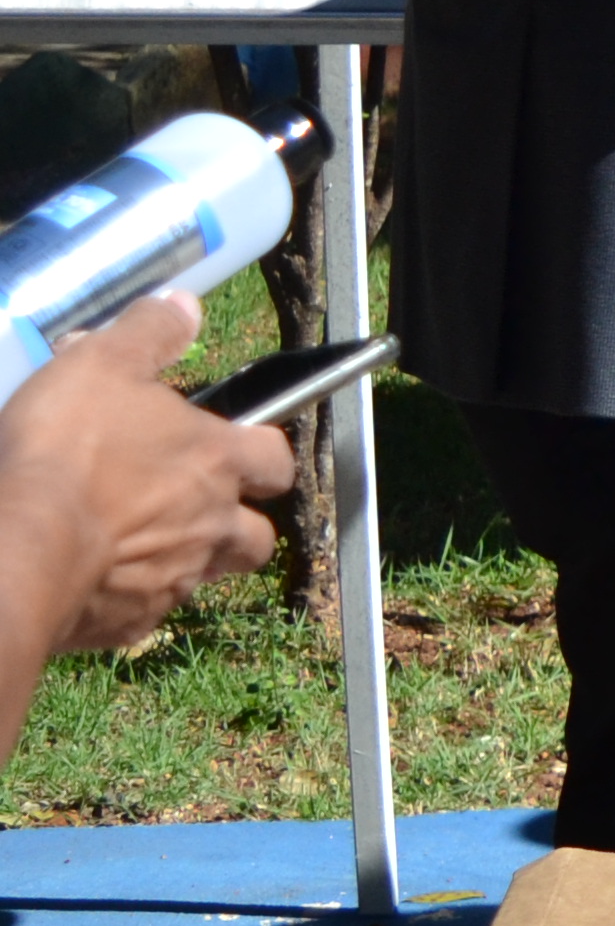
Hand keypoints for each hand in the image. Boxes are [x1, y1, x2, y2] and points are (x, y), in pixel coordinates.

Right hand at [0, 297, 291, 651]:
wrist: (19, 549)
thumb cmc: (65, 451)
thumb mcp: (102, 365)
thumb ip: (148, 333)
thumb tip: (184, 305)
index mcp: (218, 461)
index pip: (277, 459)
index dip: (263, 452)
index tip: (238, 445)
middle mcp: (212, 524)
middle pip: (257, 533)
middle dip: (239, 521)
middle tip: (196, 505)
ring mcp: (176, 578)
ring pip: (208, 573)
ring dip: (190, 559)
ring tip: (147, 542)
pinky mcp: (132, 620)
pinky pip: (149, 611)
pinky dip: (134, 595)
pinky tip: (99, 579)